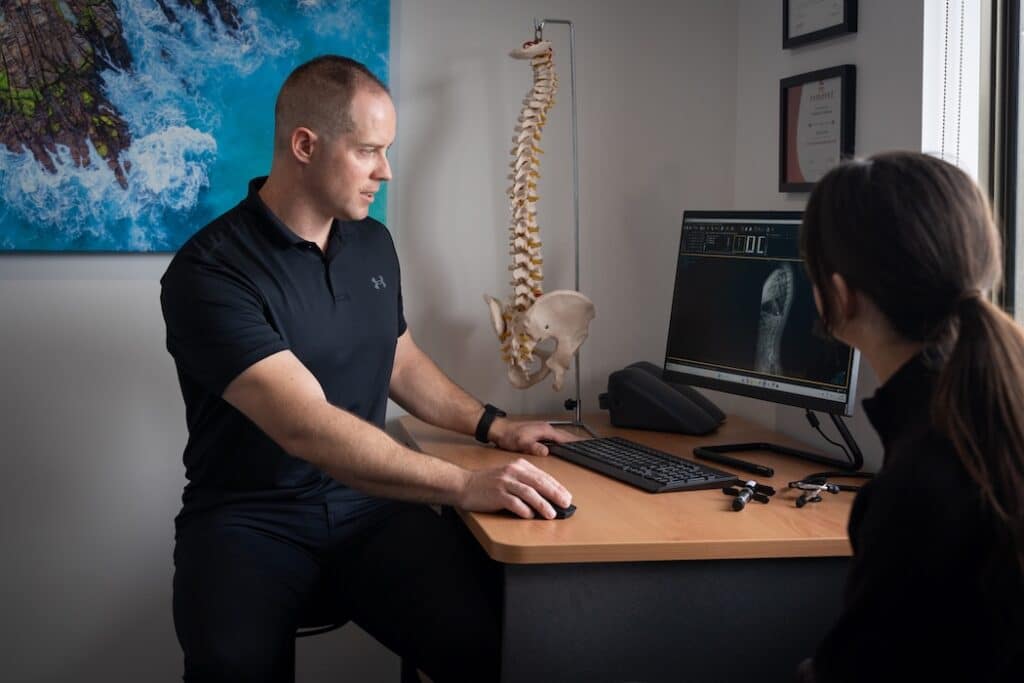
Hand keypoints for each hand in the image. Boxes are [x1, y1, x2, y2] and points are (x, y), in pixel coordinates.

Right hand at [457, 458, 572, 518]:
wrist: (464, 485)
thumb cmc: (488, 483)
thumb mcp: (509, 476)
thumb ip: (525, 482)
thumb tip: (546, 496)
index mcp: (519, 465)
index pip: (543, 476)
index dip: (557, 487)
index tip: (567, 496)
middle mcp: (513, 471)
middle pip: (539, 483)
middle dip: (555, 494)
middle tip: (566, 504)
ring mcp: (504, 482)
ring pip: (529, 493)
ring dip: (542, 504)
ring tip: (551, 514)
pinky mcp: (496, 494)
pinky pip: (514, 503)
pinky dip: (524, 510)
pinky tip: (530, 516)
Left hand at [489, 418, 579, 455]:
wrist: (500, 430)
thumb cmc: (509, 435)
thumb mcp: (521, 443)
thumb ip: (534, 447)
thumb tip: (546, 451)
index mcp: (545, 430)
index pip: (565, 437)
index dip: (576, 441)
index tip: (586, 444)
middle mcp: (546, 428)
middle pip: (565, 435)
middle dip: (576, 440)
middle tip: (587, 446)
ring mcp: (543, 429)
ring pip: (561, 435)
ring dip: (569, 440)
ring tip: (579, 446)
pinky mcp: (539, 432)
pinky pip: (555, 436)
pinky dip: (562, 440)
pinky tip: (562, 445)